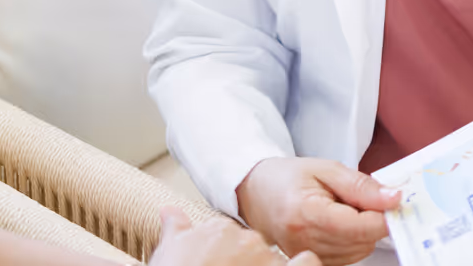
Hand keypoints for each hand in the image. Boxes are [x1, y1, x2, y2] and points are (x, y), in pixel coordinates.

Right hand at [151, 206, 317, 265]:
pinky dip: (304, 265)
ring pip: (276, 260)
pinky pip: (305, 264)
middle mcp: (245, 239)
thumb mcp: (168, 250)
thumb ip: (174, 228)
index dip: (228, 256)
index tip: (222, 264)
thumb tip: (169, 211)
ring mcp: (264, 258)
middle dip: (250, 263)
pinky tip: (300, 265)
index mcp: (218, 230)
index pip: (231, 237)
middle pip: (254, 249)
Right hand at [236, 157, 400, 265]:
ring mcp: (307, 257)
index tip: (393, 199)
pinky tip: (340, 223)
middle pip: (363, 241)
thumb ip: (362, 186)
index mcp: (307, 214)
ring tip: (345, 208)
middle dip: (373, 219)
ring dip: (363, 231)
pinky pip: (348, 258)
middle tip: (362, 197)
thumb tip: (395, 198)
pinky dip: (353, 241)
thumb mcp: (326, 169)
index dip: (384, 214)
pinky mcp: (311, 263)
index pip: (362, 227)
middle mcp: (305, 242)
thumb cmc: (287, 177)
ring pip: (359, 252)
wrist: (256, 192)